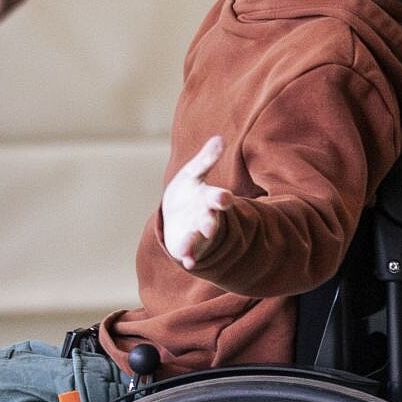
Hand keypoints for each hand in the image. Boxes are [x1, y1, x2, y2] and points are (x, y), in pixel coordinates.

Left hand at [161, 134, 228, 271]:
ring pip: (200, 239)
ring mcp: (197, 233)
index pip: (217, 198)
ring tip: (188, 249)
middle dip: (210, 224)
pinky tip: (187, 263)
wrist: (177, 214)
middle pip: (211, 221)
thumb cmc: (188, 191)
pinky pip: (190, 253)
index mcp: (208, 198)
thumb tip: (219, 139)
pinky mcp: (187, 245)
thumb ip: (206, 159)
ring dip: (196, 243)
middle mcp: (206, 217)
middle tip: (209, 228)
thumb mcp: (193, 173)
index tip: (224, 198)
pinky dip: (189, 257)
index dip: (221, 198)